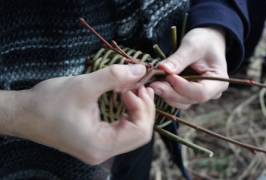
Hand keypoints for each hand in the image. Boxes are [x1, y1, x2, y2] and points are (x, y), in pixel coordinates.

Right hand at [5, 64, 154, 164]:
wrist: (23, 114)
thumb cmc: (48, 102)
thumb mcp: (84, 85)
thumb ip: (115, 76)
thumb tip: (140, 70)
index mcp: (101, 144)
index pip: (140, 132)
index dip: (143, 107)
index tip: (136, 85)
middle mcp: (103, 152)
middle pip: (140, 134)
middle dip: (144, 108)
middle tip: (140, 85)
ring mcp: (100, 148)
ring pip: (133, 132)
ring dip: (138, 109)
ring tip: (134, 88)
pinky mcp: (96, 141)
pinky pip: (122, 130)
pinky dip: (128, 113)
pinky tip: (126, 97)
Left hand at [150, 27, 228, 108]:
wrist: (205, 41)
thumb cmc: (203, 41)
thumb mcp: (192, 46)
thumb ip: (179, 59)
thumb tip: (163, 69)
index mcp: (219, 82)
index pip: (201, 92)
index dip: (183, 87)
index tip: (169, 76)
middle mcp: (210, 93)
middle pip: (189, 99)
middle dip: (170, 92)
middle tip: (153, 84)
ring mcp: (198, 95)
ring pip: (180, 102)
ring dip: (165, 94)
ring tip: (152, 83)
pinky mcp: (187, 94)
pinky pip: (175, 98)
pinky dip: (165, 92)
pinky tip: (155, 84)